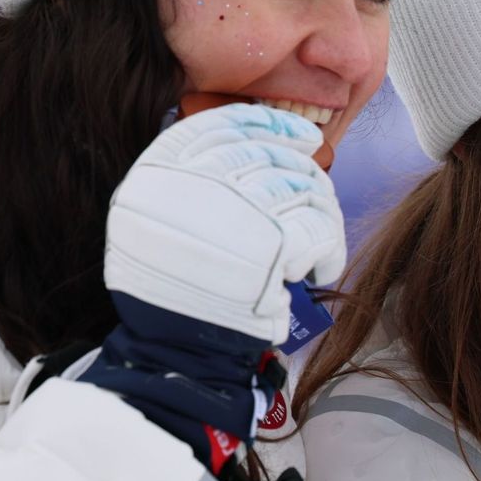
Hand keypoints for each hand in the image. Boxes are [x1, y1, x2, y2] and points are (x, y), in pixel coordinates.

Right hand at [74, 103, 339, 480]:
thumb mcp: (152, 223)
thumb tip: (257, 140)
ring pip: (302, 187)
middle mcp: (191, 181)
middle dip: (302, 172)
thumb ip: (190, 179)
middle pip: (268, 154)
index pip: (221, 125)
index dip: (266, 124)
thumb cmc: (173, 295)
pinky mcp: (273, 242)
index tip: (297, 134)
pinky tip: (320, 268)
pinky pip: (319, 227)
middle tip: (316, 192)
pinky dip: (328, 248)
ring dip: (319, 213)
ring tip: (314, 240)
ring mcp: (233, 208)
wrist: (178, 356)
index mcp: (158, 172)